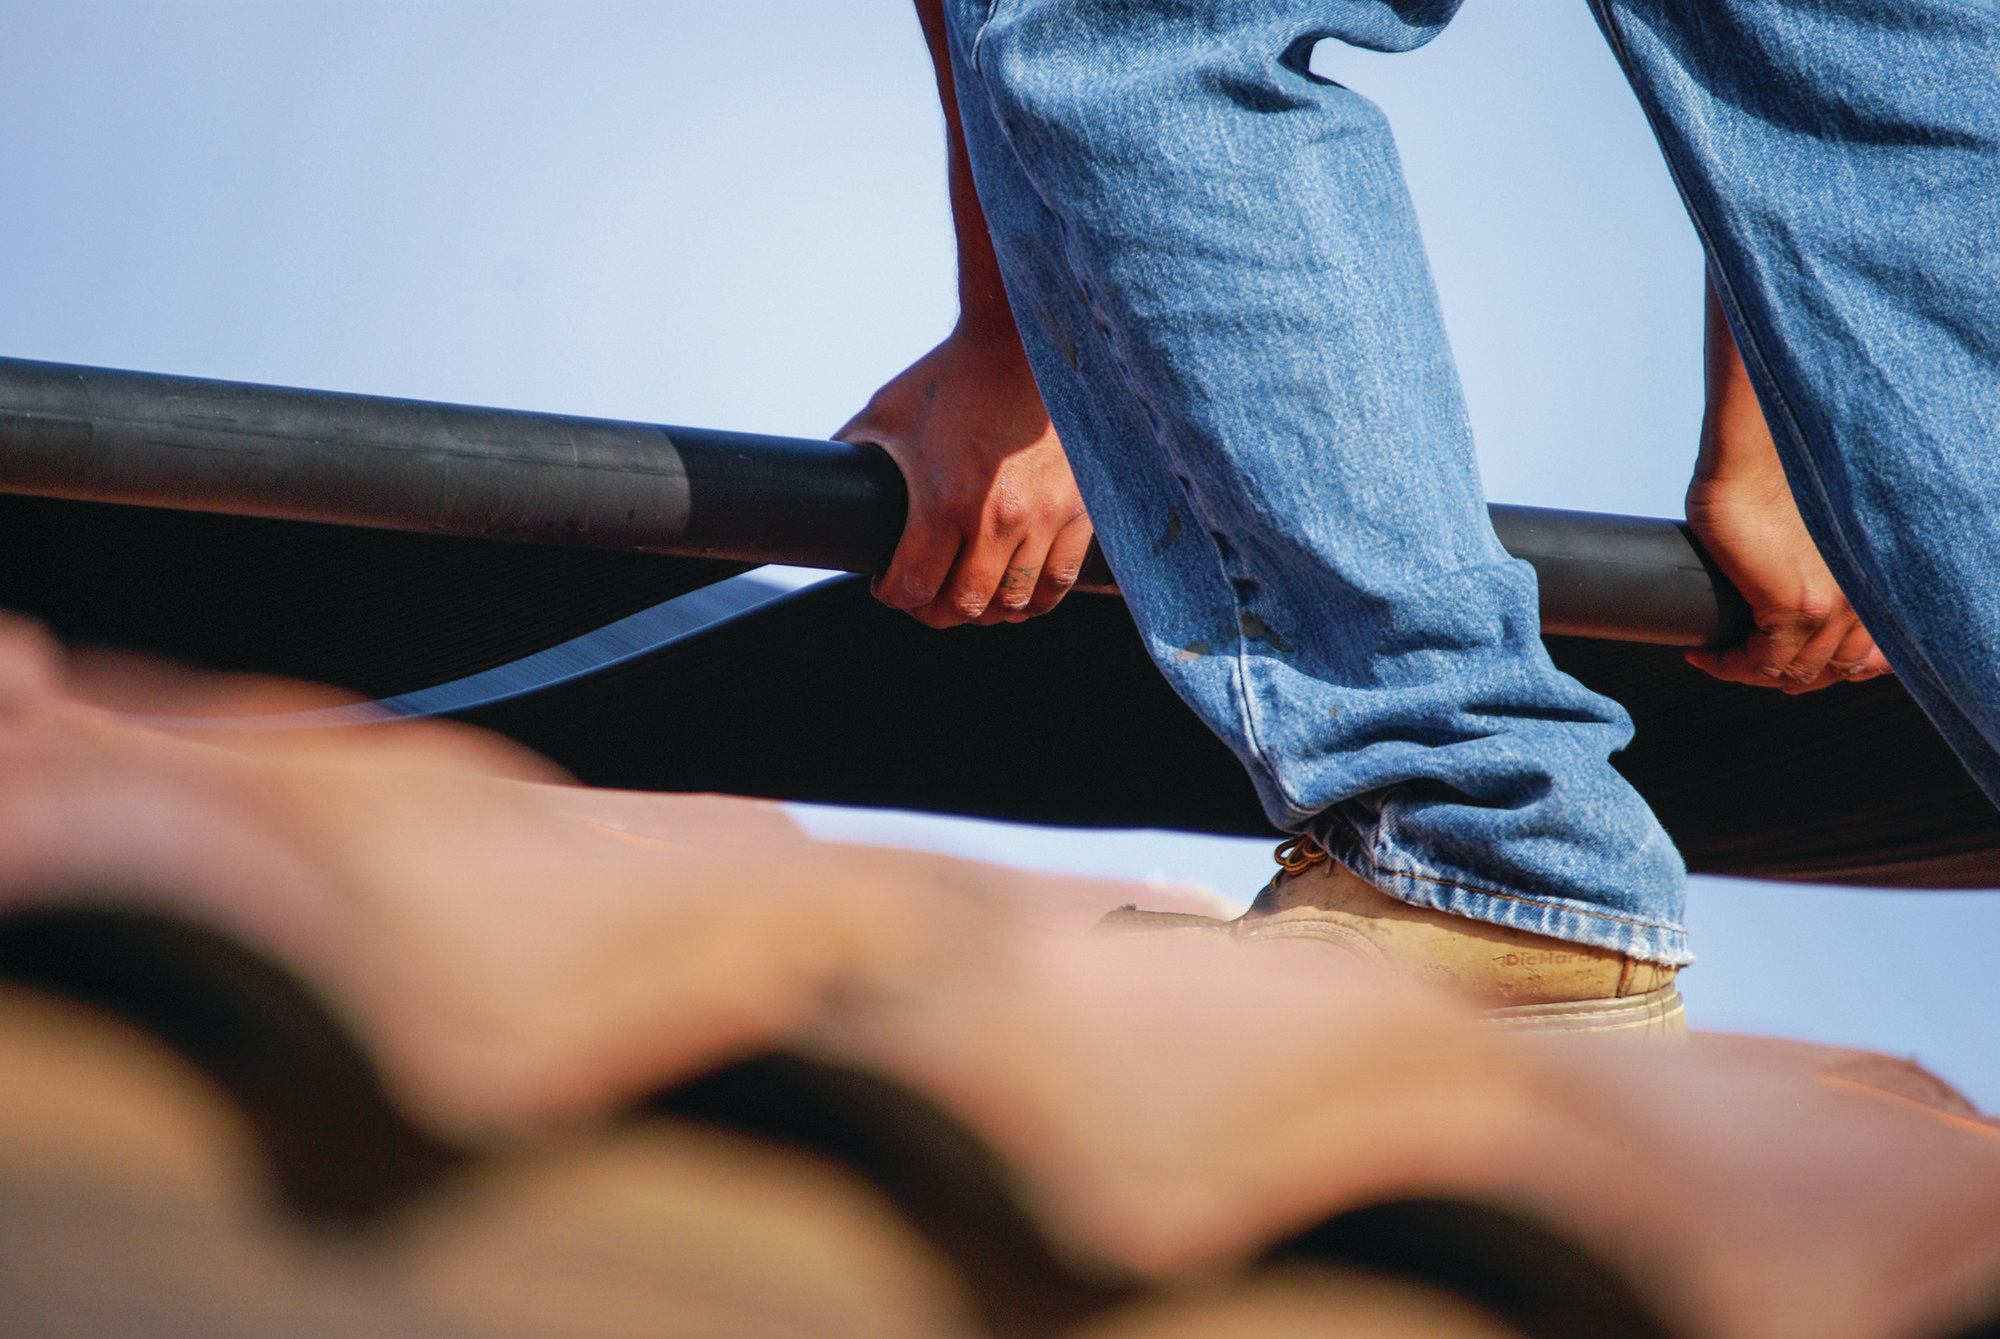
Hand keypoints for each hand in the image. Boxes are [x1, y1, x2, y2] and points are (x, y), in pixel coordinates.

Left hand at [836, 327, 1091, 627]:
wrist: (1026, 342)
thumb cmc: (956, 374)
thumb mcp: (890, 410)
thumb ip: (857, 451)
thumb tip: (817, 476)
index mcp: (946, 500)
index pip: (914, 587)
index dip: (894, 596)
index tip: (888, 587)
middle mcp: (998, 519)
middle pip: (964, 607)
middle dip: (935, 611)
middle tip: (925, 598)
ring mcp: (1044, 518)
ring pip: (1013, 604)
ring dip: (986, 611)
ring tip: (970, 596)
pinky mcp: (1080, 512)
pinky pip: (1057, 583)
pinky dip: (1033, 600)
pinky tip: (1015, 594)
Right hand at [1684, 458, 1890, 693]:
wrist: (1757, 456)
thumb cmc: (1776, 482)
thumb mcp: (1811, 536)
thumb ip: (1819, 569)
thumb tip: (1792, 600)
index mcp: (1872, 584)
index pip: (1860, 659)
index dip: (1816, 671)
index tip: (1773, 665)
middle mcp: (1863, 599)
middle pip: (1828, 672)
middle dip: (1780, 677)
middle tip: (1738, 663)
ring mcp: (1834, 605)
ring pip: (1794, 673)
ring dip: (1749, 673)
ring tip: (1717, 658)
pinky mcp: (1795, 604)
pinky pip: (1762, 662)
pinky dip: (1728, 666)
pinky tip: (1705, 654)